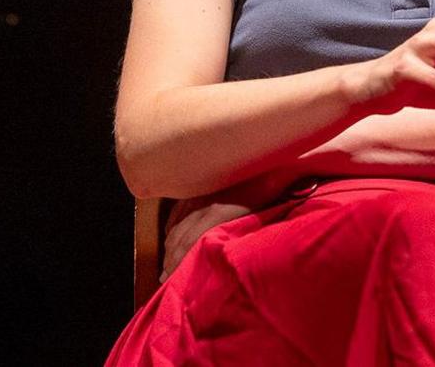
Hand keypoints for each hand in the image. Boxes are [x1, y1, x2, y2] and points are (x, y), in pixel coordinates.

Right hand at [159, 172, 292, 278]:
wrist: (266, 156)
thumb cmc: (268, 186)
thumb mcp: (257, 214)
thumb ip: (237, 232)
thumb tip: (223, 253)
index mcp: (217, 212)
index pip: (188, 243)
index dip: (178, 263)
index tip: (172, 279)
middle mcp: (202, 203)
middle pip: (178, 237)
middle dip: (170, 259)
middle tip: (166, 277)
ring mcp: (197, 194)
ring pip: (175, 225)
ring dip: (169, 246)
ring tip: (168, 262)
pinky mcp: (197, 188)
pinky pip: (177, 211)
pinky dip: (172, 226)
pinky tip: (171, 237)